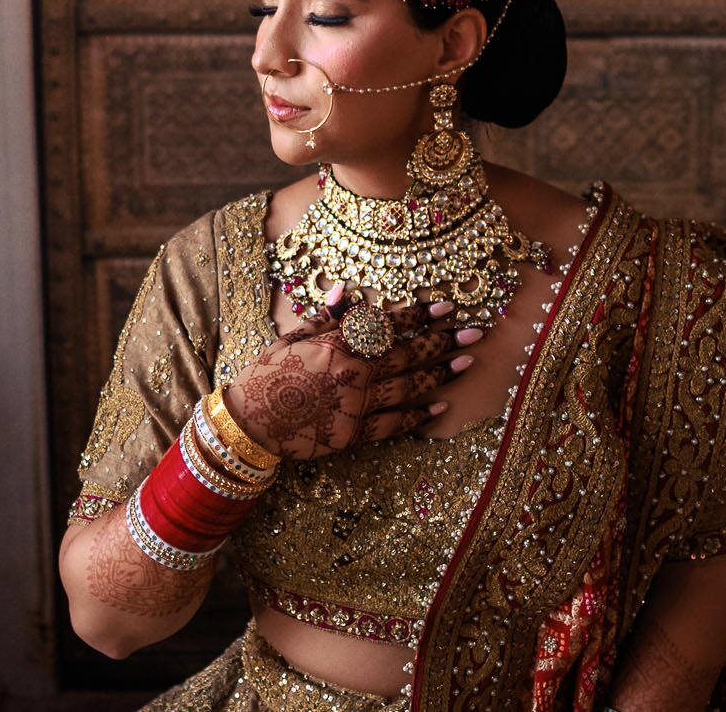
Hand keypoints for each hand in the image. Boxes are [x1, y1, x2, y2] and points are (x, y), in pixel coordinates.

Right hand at [221, 291, 477, 460]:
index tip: (445, 305)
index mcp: (338, 346)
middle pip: (407, 355)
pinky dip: (418, 415)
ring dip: (440, 374)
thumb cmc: (268, 375)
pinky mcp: (354, 434)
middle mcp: (353, 374)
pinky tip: (440, 406)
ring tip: (467, 362)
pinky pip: (393, 424)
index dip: (419, 314)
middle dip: (444, 342)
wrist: (249, 423)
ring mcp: (356, 406)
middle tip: (475, 332)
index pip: (387, 325)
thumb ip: (325, 318)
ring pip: (408, 387)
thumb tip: (345, 291)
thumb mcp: (292, 338)